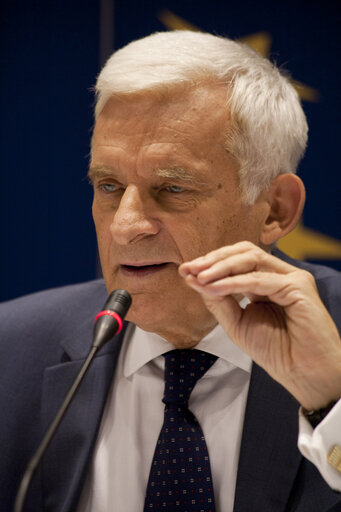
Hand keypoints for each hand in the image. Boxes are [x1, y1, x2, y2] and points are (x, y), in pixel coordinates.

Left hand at [179, 242, 340, 409]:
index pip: (236, 261)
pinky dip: (234, 283)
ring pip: (252, 259)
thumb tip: (194, 279)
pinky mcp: (299, 286)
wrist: (304, 374)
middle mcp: (279, 275)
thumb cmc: (277, 352)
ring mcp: (291, 278)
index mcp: (265, 282)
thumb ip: (218, 300)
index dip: (210, 263)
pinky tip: (214, 288)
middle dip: (213, 259)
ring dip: (221, 267)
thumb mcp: (237, 323)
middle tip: (189, 269)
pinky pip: (260, 279)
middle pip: (244, 252)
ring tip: (199, 278)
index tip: (185, 271)